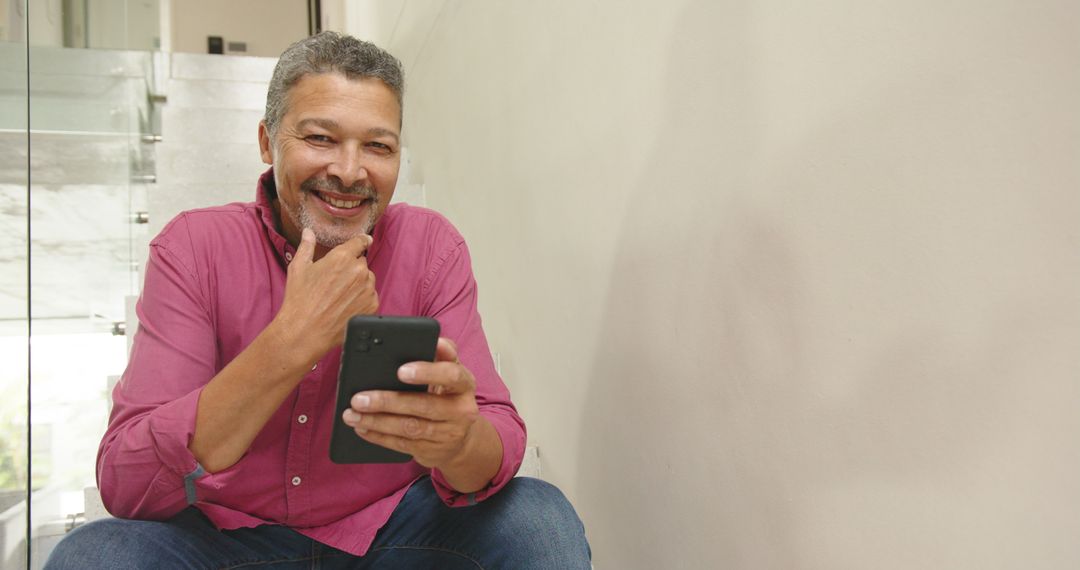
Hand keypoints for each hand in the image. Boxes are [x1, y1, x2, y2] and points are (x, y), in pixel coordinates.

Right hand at [273, 227, 377, 362]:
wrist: (306, 330)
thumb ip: (307, 246)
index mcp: (342, 257)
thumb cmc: (300, 300)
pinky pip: (371, 295)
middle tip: (336, 281)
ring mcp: (367, 288)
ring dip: (358, 283)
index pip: (360, 241)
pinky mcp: (372, 305)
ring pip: (367, 278)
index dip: (361, 241)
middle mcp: (358, 271)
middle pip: (361, 262)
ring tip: (339, 295)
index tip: (364, 241)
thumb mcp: (298, 268)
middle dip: (352, 267)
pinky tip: (345, 305)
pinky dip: (362, 298)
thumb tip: (309, 232)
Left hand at [342, 337, 480, 468]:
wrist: (461, 439)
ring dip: (377, 421)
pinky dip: (379, 436)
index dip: (427, 372)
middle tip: (359, 398)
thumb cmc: (448, 396)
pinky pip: (403, 444)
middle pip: (424, 405)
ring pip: (409, 427)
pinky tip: (362, 428)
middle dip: (388, 401)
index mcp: (464, 384)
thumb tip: (433, 339)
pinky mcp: (432, 451)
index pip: (451, 375)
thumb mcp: (450, 373)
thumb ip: (442, 354)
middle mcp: (461, 410)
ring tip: (352, 414)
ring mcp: (448, 433)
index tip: (401, 371)